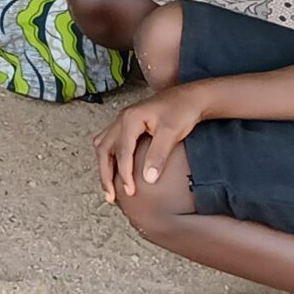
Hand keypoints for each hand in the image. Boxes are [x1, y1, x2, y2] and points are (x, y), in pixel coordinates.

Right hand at [94, 86, 206, 201]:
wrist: (190, 97)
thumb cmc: (181, 112)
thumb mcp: (171, 133)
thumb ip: (158, 155)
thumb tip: (148, 179)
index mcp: (130, 119)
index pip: (121, 152)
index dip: (124, 174)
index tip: (130, 192)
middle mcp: (121, 118)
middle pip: (104, 149)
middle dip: (105, 174)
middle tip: (111, 196)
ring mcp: (123, 119)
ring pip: (103, 144)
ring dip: (104, 165)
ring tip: (109, 186)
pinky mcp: (128, 123)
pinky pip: (109, 140)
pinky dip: (109, 156)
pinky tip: (115, 168)